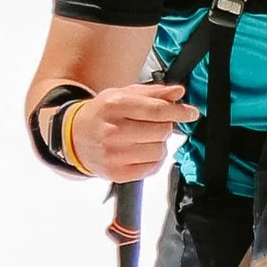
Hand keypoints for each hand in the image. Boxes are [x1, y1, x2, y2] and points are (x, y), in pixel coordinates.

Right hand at [69, 82, 199, 182]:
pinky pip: (152, 167)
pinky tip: (140, 151)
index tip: (191, 113)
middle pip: (161, 131)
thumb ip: (154, 93)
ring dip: (158, 144)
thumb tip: (178, 94)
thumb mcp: (123, 94)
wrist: (75, 137)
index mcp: (115, 106)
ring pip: (159, 151)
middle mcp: (114, 131)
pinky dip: (152, 159)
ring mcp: (114, 155)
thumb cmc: (101, 114)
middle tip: (153, 125)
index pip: (157, 110)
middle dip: (164, 127)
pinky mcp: (117, 173)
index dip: (179, 112)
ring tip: (143, 138)